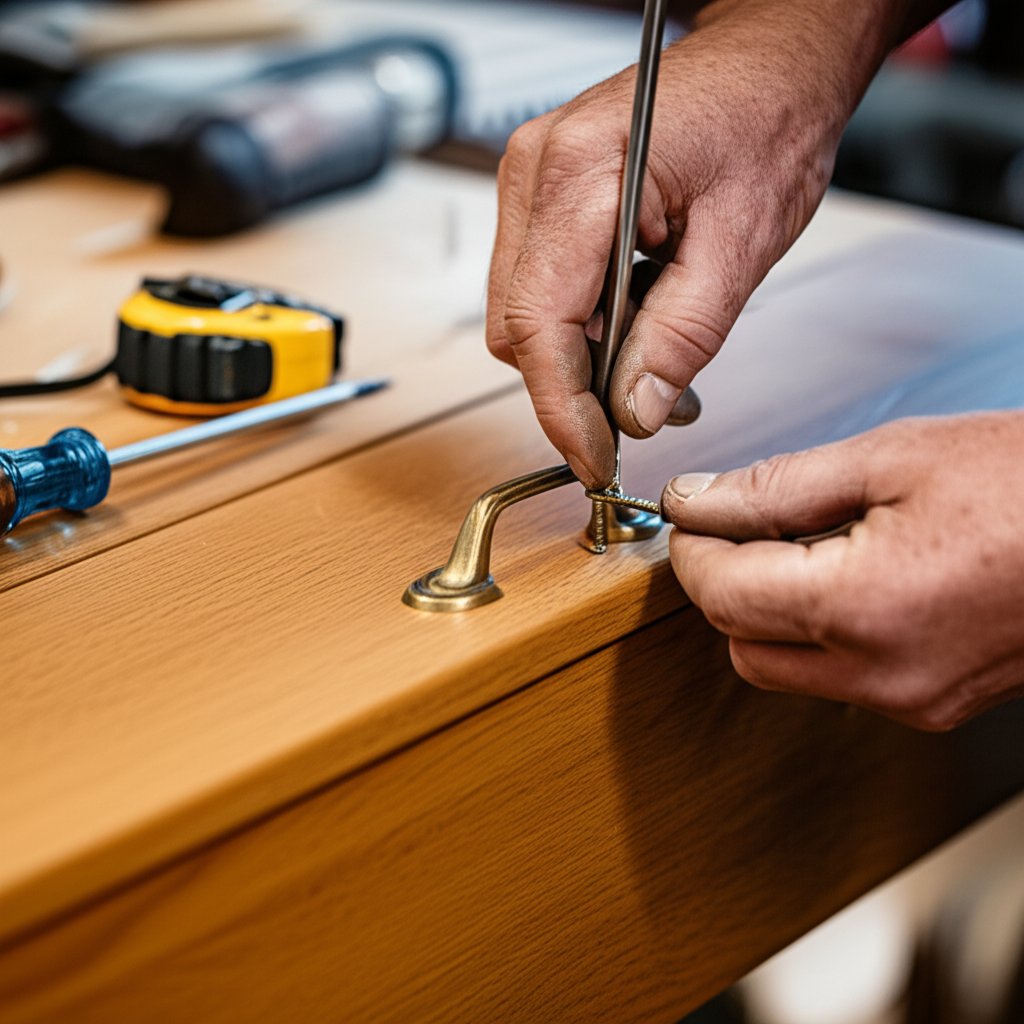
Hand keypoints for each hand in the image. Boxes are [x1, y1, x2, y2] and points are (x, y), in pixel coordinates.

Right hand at [486, 0, 901, 487]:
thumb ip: (683, 336)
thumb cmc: (767, 117)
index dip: (561, 408)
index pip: (537, 324)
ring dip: (578, 358)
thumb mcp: (743, 242)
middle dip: (571, 387)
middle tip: (639, 414)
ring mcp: (530, 179)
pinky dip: (580, 324)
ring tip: (650, 366)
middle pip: (518, 326)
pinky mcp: (542, 193)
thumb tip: (635, 412)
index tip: (594, 459)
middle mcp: (536, 171)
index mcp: (582, 173)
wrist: (770, 59)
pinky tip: (633, 324)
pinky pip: (538, 285)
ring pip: (523, 313)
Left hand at [661, 413, 1023, 730]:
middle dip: (722, 584)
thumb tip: (699, 502)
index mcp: (863, 607)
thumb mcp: (891, 458)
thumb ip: (776, 487)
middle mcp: (883, 674)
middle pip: (740, 644)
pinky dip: (814, 632)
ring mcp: (912, 699)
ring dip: (766, 611)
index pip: (721, 596)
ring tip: (800, 542)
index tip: (692, 513)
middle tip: (737, 524)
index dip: (691, 550)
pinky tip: (841, 575)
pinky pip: (836, 676)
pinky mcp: (933, 703)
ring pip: (782, 669)